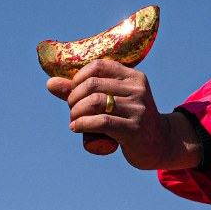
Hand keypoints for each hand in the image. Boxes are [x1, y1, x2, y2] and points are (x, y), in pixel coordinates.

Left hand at [47, 60, 207, 169]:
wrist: (160, 144)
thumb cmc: (130, 120)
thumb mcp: (113, 101)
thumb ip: (82, 91)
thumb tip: (50, 84)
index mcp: (133, 77)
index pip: (99, 66)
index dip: (78, 77)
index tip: (73, 91)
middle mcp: (137, 90)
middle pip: (93, 84)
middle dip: (74, 97)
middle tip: (72, 109)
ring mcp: (137, 110)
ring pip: (95, 102)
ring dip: (76, 111)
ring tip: (74, 119)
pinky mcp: (134, 129)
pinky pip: (101, 122)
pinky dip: (82, 124)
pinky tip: (75, 127)